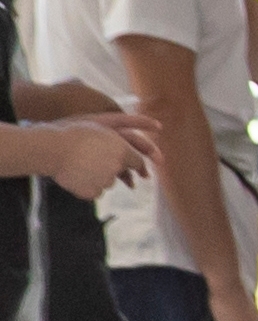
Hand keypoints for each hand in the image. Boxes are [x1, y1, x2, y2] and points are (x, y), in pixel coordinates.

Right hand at [13, 109, 154, 197]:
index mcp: (122, 150)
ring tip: (79, 166)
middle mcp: (117, 166)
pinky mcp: (92, 192)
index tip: (142, 171)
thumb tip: (133, 144)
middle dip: (114, 170)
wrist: (52, 147)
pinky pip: (94, 192)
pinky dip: (87, 187)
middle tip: (100, 166)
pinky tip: (75, 177)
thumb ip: (119, 139)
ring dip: (98, 177)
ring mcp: (104, 180)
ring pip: (106, 182)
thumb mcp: (100, 129)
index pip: (138, 162)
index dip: (138, 166)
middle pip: (121, 173)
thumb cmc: (72, 132)